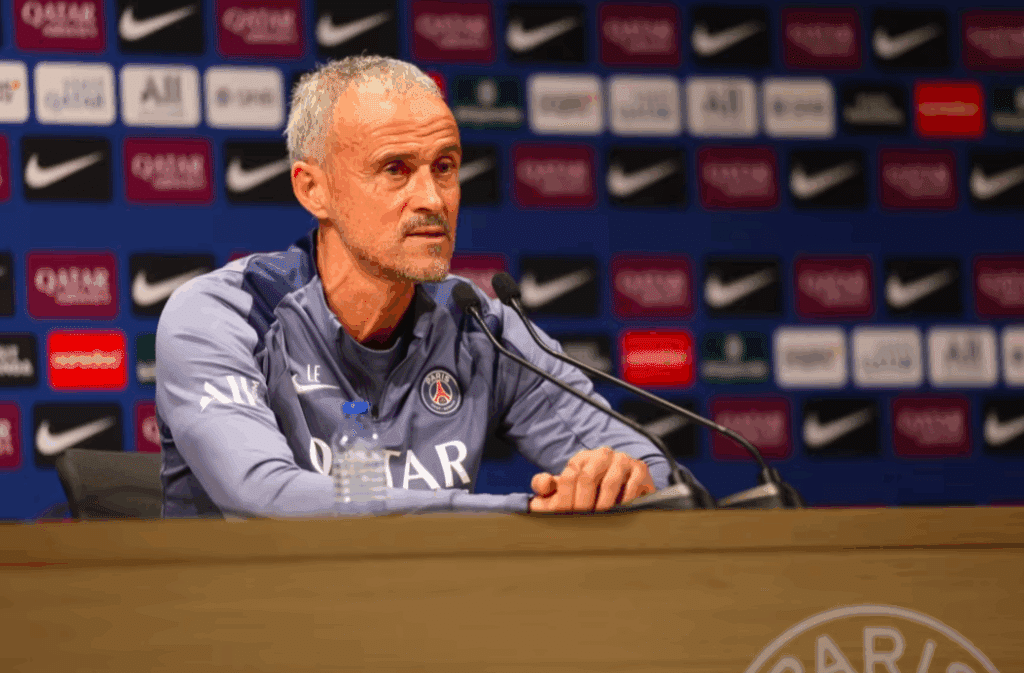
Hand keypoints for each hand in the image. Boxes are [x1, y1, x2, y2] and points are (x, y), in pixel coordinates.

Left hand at [528, 446, 656, 512]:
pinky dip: (625, 502)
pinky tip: (620, 514)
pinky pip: (632, 486)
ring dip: (603, 506)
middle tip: (583, 522)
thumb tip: (543, 484)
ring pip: (610, 483)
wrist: (624, 492)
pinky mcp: (640, 469)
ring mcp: (622, 460)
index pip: (569, 475)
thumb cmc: (588, 496)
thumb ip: (546, 487)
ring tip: (600, 521)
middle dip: (583, 504)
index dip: (565, 499)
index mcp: (581, 458)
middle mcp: (601, 455)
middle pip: (587, 478)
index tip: (565, 517)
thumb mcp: (564, 491)